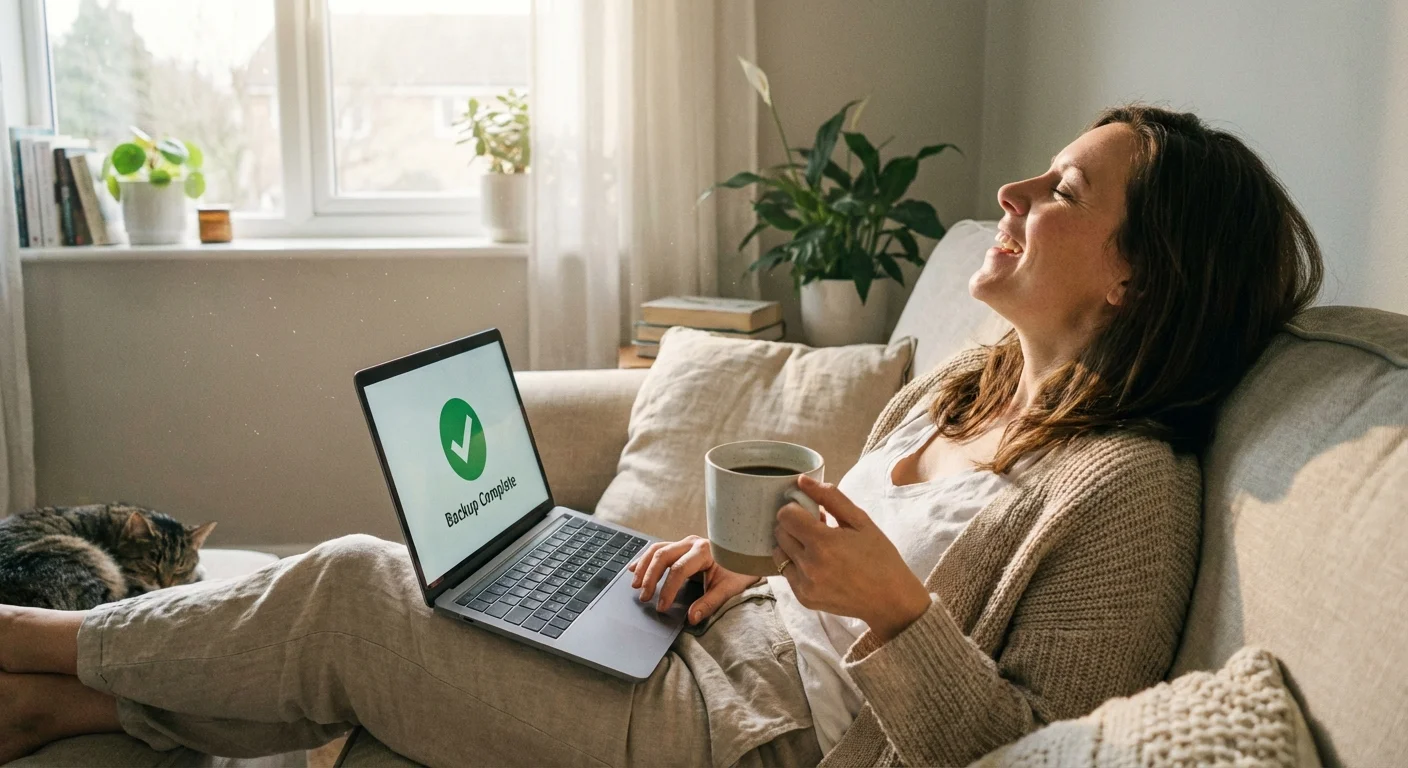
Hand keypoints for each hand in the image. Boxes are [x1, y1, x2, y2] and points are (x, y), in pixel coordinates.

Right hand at [626, 535, 759, 624]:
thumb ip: (709, 603)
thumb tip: (691, 618)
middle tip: (644, 598)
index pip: (679, 569)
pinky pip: (659, 549)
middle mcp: (692, 542)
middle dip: (650, 577)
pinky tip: (634, 568)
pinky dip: (646, 559)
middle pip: (663, 556)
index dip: (668, 589)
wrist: (747, 555)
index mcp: (704, 551)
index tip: (661, 606)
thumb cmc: (739, 571)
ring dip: (644, 567)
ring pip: (658, 550)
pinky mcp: (682, 546)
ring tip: (635, 585)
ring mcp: (686, 542)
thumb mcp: (728, 588)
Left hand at [773, 474, 932, 641]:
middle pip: (780, 532)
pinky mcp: (804, 598)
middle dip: (793, 525)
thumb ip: (830, 498)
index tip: (810, 512)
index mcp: (824, 543)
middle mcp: (809, 565)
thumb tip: (801, 481)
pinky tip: (817, 564)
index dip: (796, 508)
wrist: (890, 600)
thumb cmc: (879, 556)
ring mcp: (805, 585)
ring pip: (779, 553)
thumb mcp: (861, 521)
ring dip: (791, 544)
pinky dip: (796, 564)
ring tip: (815, 546)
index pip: (785, 515)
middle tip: (815, 528)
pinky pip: (786, 573)